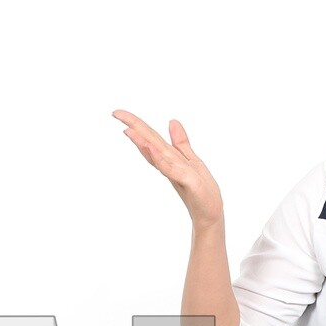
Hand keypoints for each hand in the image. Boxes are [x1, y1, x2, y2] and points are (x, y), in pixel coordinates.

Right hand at [112, 109, 224, 226]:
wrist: (210, 213)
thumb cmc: (201, 190)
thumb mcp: (191, 160)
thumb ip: (180, 143)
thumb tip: (172, 121)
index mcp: (169, 158)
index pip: (150, 138)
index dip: (136, 124)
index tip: (118, 112)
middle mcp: (168, 164)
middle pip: (149, 142)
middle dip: (134, 127)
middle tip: (115, 113)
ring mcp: (176, 173)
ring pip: (156, 155)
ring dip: (142, 142)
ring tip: (128, 130)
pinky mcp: (186, 182)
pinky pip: (170, 169)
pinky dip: (160, 159)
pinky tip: (151, 148)